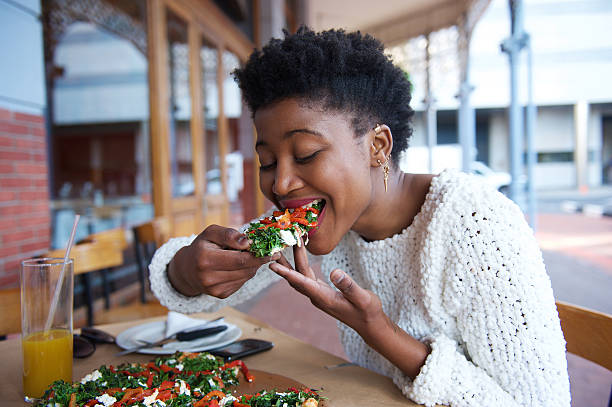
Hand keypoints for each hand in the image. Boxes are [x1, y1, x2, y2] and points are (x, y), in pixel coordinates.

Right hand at [168, 225, 278, 297]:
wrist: (187, 269)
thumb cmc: (202, 246)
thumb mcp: (211, 233)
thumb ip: (229, 234)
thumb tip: (248, 242)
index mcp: (205, 259)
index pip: (240, 259)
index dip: (259, 255)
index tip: (273, 249)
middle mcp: (209, 277)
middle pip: (245, 269)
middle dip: (260, 259)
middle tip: (270, 251)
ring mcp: (215, 289)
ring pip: (246, 276)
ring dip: (253, 265)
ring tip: (251, 255)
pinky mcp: (221, 295)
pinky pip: (242, 282)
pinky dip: (245, 272)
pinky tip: (240, 266)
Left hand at [269, 239, 386, 337]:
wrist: (370, 324)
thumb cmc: (368, 312)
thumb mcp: (363, 298)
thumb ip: (348, 286)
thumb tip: (334, 272)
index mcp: (324, 298)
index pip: (301, 283)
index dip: (286, 273)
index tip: (272, 265)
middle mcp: (317, 297)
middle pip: (297, 277)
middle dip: (287, 260)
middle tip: (279, 244)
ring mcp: (318, 295)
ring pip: (300, 277)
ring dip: (291, 262)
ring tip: (281, 248)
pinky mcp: (322, 292)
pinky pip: (306, 277)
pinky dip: (300, 266)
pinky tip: (299, 257)